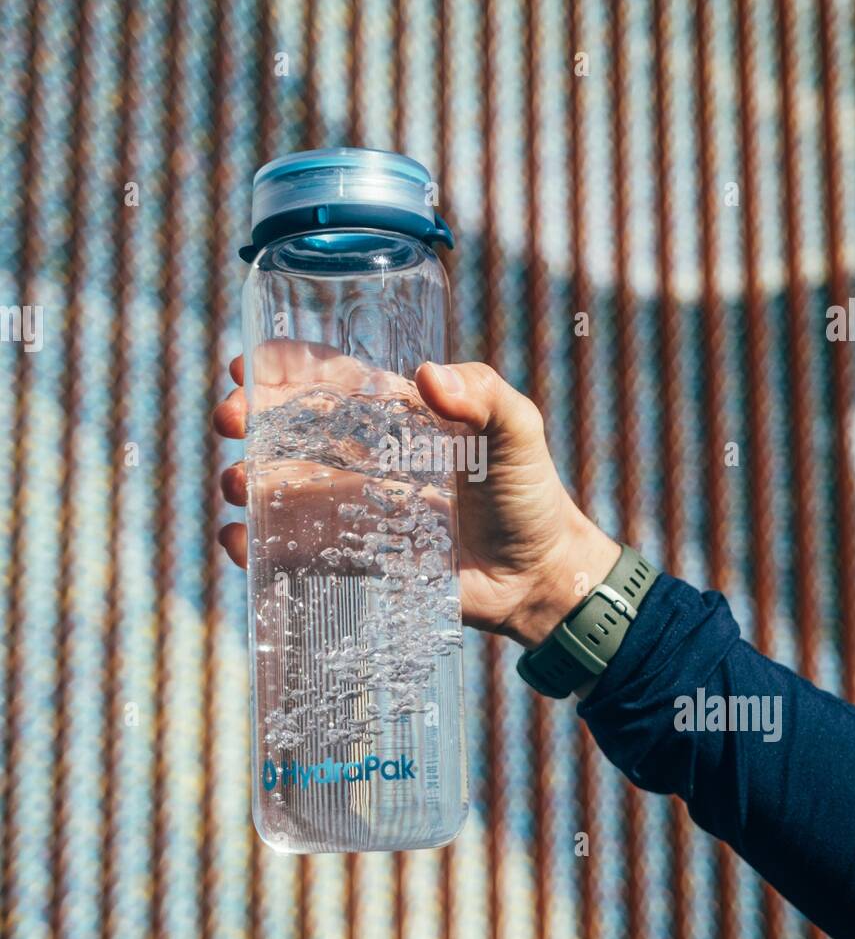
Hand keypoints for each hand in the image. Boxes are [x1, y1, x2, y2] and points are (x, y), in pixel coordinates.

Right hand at [213, 354, 619, 647]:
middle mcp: (368, 459)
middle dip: (252, 420)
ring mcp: (358, 511)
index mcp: (398, 417)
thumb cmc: (532, 493)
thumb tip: (428, 376)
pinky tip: (240, 540)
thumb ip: (484, 395)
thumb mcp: (519, 429)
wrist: (540, 576)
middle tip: (229, 420)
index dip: (285, 369)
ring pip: (286, 490)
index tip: (246, 363)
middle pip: (293, 431)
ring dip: (249, 482)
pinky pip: (299, 550)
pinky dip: (261, 546)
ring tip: (237, 483)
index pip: (331, 381)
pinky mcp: (358, 560)